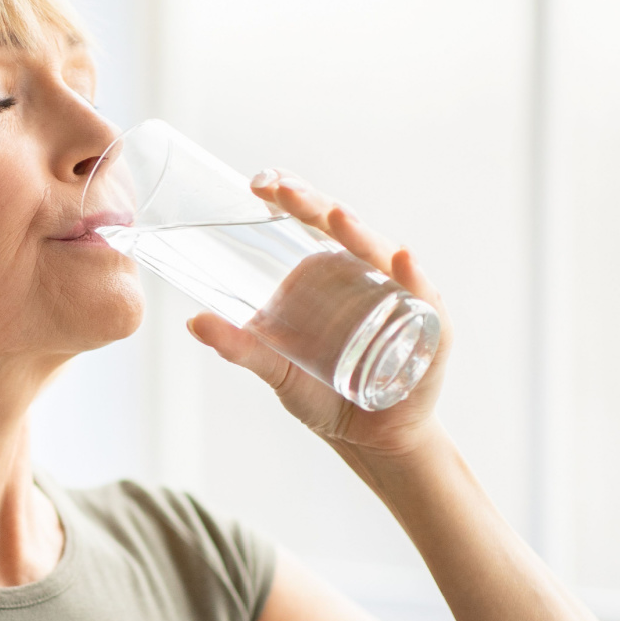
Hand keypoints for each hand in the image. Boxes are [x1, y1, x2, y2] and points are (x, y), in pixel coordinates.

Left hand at [187, 169, 452, 456]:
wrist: (366, 439)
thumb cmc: (321, 393)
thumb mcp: (274, 369)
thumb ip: (239, 346)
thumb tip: (193, 322)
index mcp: (329, 274)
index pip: (311, 223)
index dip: (290, 198)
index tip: (259, 181)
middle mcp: (366, 276)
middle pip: (343, 229)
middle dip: (314, 206)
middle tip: (283, 190)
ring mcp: (400, 298)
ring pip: (381, 255)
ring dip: (360, 235)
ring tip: (336, 216)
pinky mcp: (428, 330)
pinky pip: (423, 299)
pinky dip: (413, 279)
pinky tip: (401, 262)